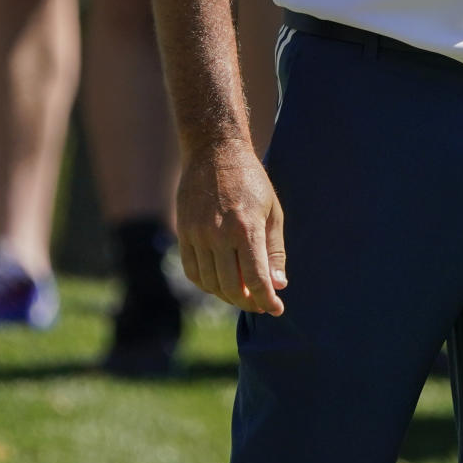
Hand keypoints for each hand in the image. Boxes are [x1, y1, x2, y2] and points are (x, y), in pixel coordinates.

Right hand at [176, 138, 286, 315]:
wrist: (214, 152)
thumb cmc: (251, 181)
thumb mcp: (273, 211)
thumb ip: (275, 250)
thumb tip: (279, 285)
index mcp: (246, 228)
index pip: (256, 279)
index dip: (267, 300)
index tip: (276, 309)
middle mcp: (219, 235)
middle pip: (231, 287)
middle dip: (248, 302)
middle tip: (260, 304)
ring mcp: (198, 235)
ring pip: (210, 283)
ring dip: (227, 296)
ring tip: (242, 294)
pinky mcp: (184, 232)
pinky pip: (192, 270)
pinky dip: (206, 284)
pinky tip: (220, 282)